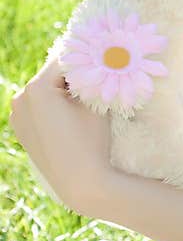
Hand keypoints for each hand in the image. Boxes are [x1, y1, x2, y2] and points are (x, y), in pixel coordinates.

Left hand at [9, 56, 112, 214]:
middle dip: (75, 75)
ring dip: (64, 90)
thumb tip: (98, 60)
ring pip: (46, 91)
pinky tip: (72, 115)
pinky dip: (55, 105)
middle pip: (53, 75)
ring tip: (87, 97)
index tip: (106, 58)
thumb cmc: (92, 140)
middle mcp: (21, 98)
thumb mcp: (95, 102)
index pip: (65, 60)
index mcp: (37, 87)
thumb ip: (91, 78)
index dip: (87, 58)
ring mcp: (18, 115)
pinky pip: (39, 108)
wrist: (81, 182)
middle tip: (99, 76)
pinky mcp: (21, 130)